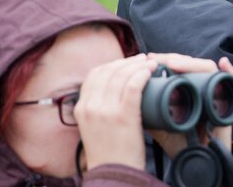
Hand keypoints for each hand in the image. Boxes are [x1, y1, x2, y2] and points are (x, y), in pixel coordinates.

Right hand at [74, 54, 157, 170]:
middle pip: (108, 71)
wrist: (113, 174)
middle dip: (127, 61)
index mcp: (81, 108)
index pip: (94, 75)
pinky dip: (142, 75)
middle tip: (143, 58)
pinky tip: (150, 72)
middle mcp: (90, 106)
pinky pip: (133, 86)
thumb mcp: (94, 127)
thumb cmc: (109, 153)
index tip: (126, 62)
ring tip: (151, 64)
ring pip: (121, 76)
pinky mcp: (122, 116)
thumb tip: (113, 91)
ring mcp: (105, 111)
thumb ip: (98, 108)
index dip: (112, 64)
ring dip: (138, 65)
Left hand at [145, 54, 232, 157]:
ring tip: (173, 63)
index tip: (146, 59)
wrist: (197, 162)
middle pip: (191, 65)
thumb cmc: (181, 144)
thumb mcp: (160, 125)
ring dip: (191, 63)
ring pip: (208, 70)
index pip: (178, 67)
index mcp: (186, 90)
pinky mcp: (228, 105)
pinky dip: (230, 72)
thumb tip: (126, 97)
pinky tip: (223, 63)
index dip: (164, 60)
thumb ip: (147, 112)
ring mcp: (216, 94)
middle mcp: (202, 88)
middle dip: (173, 58)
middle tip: (155, 59)